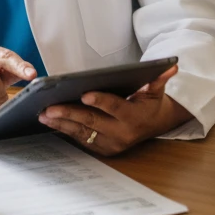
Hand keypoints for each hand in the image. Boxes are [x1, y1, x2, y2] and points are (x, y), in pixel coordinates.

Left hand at [38, 65, 190, 155]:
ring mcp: (111, 144)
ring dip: (61, 124)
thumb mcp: (155, 90)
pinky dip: (64, 130)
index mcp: (133, 117)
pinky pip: (80, 140)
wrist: (153, 125)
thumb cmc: (148, 103)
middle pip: (92, 122)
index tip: (84, 94)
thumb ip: (158, 79)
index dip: (100, 101)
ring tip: (43, 114)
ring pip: (82, 133)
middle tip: (48, 107)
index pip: (115, 108)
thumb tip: (171, 65)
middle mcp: (121, 133)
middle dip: (69, 114)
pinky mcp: (102, 149)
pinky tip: (49, 122)